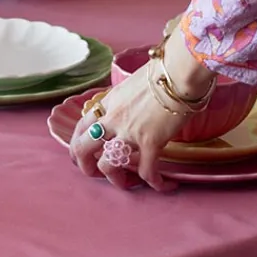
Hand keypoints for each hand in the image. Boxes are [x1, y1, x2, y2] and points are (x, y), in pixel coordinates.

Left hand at [68, 28, 213, 191]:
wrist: (178, 71)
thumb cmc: (162, 71)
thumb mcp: (132, 84)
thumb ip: (126, 100)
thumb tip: (132, 108)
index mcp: (108, 102)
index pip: (81, 126)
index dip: (77, 144)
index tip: (82, 154)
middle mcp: (112, 118)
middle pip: (83, 148)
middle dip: (85, 166)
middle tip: (95, 174)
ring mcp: (129, 131)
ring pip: (108, 165)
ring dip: (116, 179)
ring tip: (128, 183)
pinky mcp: (151, 142)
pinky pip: (148, 171)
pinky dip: (156, 183)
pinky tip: (165, 186)